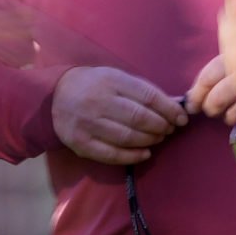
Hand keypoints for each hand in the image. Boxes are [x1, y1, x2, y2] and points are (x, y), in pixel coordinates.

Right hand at [51, 64, 185, 166]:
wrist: (54, 97)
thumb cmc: (93, 86)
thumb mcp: (115, 78)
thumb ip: (142, 90)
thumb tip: (173, 106)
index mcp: (110, 81)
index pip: (147, 96)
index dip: (169, 109)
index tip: (181, 117)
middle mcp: (98, 102)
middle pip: (139, 118)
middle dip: (161, 126)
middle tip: (170, 129)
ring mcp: (88, 124)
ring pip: (128, 137)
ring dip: (150, 140)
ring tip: (159, 138)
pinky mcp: (82, 144)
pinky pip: (113, 154)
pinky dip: (133, 156)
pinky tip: (145, 153)